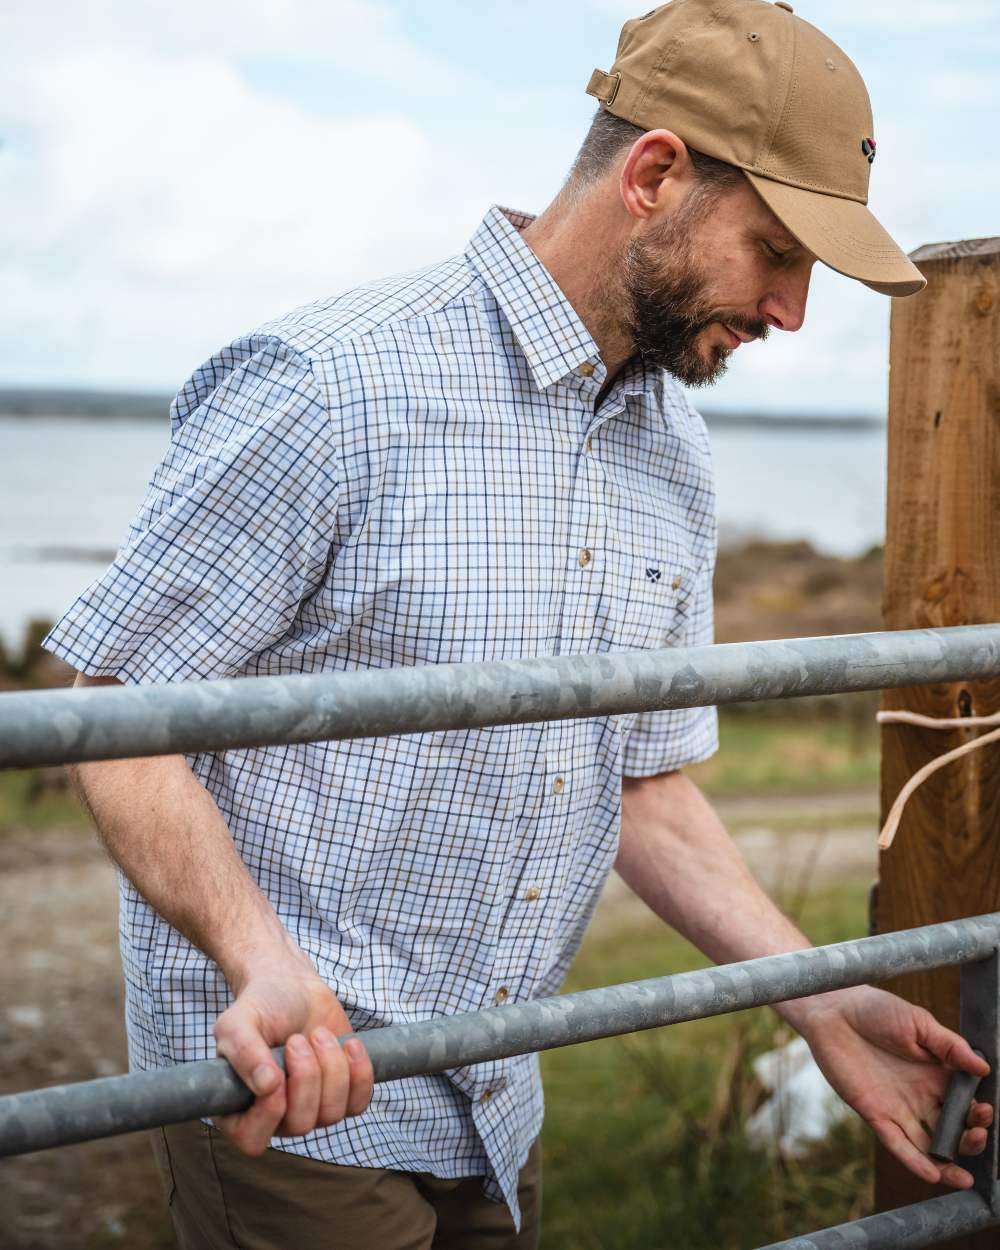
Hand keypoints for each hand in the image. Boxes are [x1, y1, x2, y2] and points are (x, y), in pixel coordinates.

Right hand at [212, 944, 373, 1154]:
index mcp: (240, 1108)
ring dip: (331, 1068)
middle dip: (306, 1077)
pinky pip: (358, 1103)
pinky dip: (359, 1073)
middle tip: (297, 1040)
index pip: (252, 1139)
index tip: (276, 1071)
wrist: (294, 987)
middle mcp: (276, 1117)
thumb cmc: (260, 1007)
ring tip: (318, 1034)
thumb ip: (244, 1051)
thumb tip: (267, 1086)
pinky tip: (349, 1044)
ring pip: (331, 1114)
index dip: (269, 1111)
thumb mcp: (238, 1022)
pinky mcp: (342, 1095)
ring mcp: (311, 1108)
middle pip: (300, 1124)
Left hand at [796, 986, 991, 1188]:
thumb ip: (950, 1046)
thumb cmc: (876, 1010)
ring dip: (948, 1163)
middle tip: (977, 1135)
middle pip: (953, 1129)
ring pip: (929, 1145)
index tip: (985, 1110)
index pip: (966, 1103)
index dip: (978, 1112)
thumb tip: (984, 1067)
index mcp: (937, 1075)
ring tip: (964, 1176)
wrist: (834, 1011)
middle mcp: (922, 1096)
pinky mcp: (876, 1115)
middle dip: (969, 1139)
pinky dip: (915, 1161)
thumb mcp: (918, 1022)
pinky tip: (934, 1174)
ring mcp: (900, 1108)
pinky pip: (898, 1144)